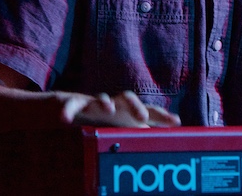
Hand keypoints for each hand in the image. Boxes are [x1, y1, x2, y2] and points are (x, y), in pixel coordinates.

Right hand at [59, 90, 181, 127]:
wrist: (74, 107)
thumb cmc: (105, 120)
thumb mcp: (124, 128)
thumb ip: (141, 133)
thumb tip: (162, 143)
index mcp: (127, 111)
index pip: (147, 110)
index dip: (162, 115)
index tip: (176, 122)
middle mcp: (114, 104)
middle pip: (127, 98)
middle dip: (135, 106)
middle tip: (142, 118)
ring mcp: (95, 102)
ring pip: (102, 97)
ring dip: (105, 102)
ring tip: (108, 109)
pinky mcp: (75, 104)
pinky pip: (72, 105)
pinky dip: (68, 110)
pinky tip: (65, 118)